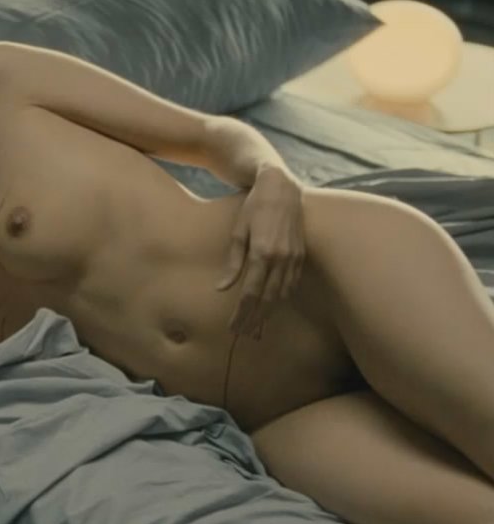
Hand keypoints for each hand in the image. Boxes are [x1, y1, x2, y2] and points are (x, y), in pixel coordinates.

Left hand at [216, 164, 305, 338]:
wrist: (281, 187)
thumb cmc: (254, 207)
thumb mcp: (238, 231)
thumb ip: (232, 262)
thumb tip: (222, 289)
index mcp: (263, 253)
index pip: (251, 293)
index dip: (242, 313)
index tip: (233, 328)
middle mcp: (281, 258)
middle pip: (268, 299)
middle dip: (256, 320)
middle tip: (244, 336)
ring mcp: (294, 257)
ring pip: (282, 294)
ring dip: (269, 313)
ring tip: (258, 328)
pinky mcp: (301, 255)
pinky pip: (291, 283)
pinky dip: (281, 298)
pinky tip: (272, 307)